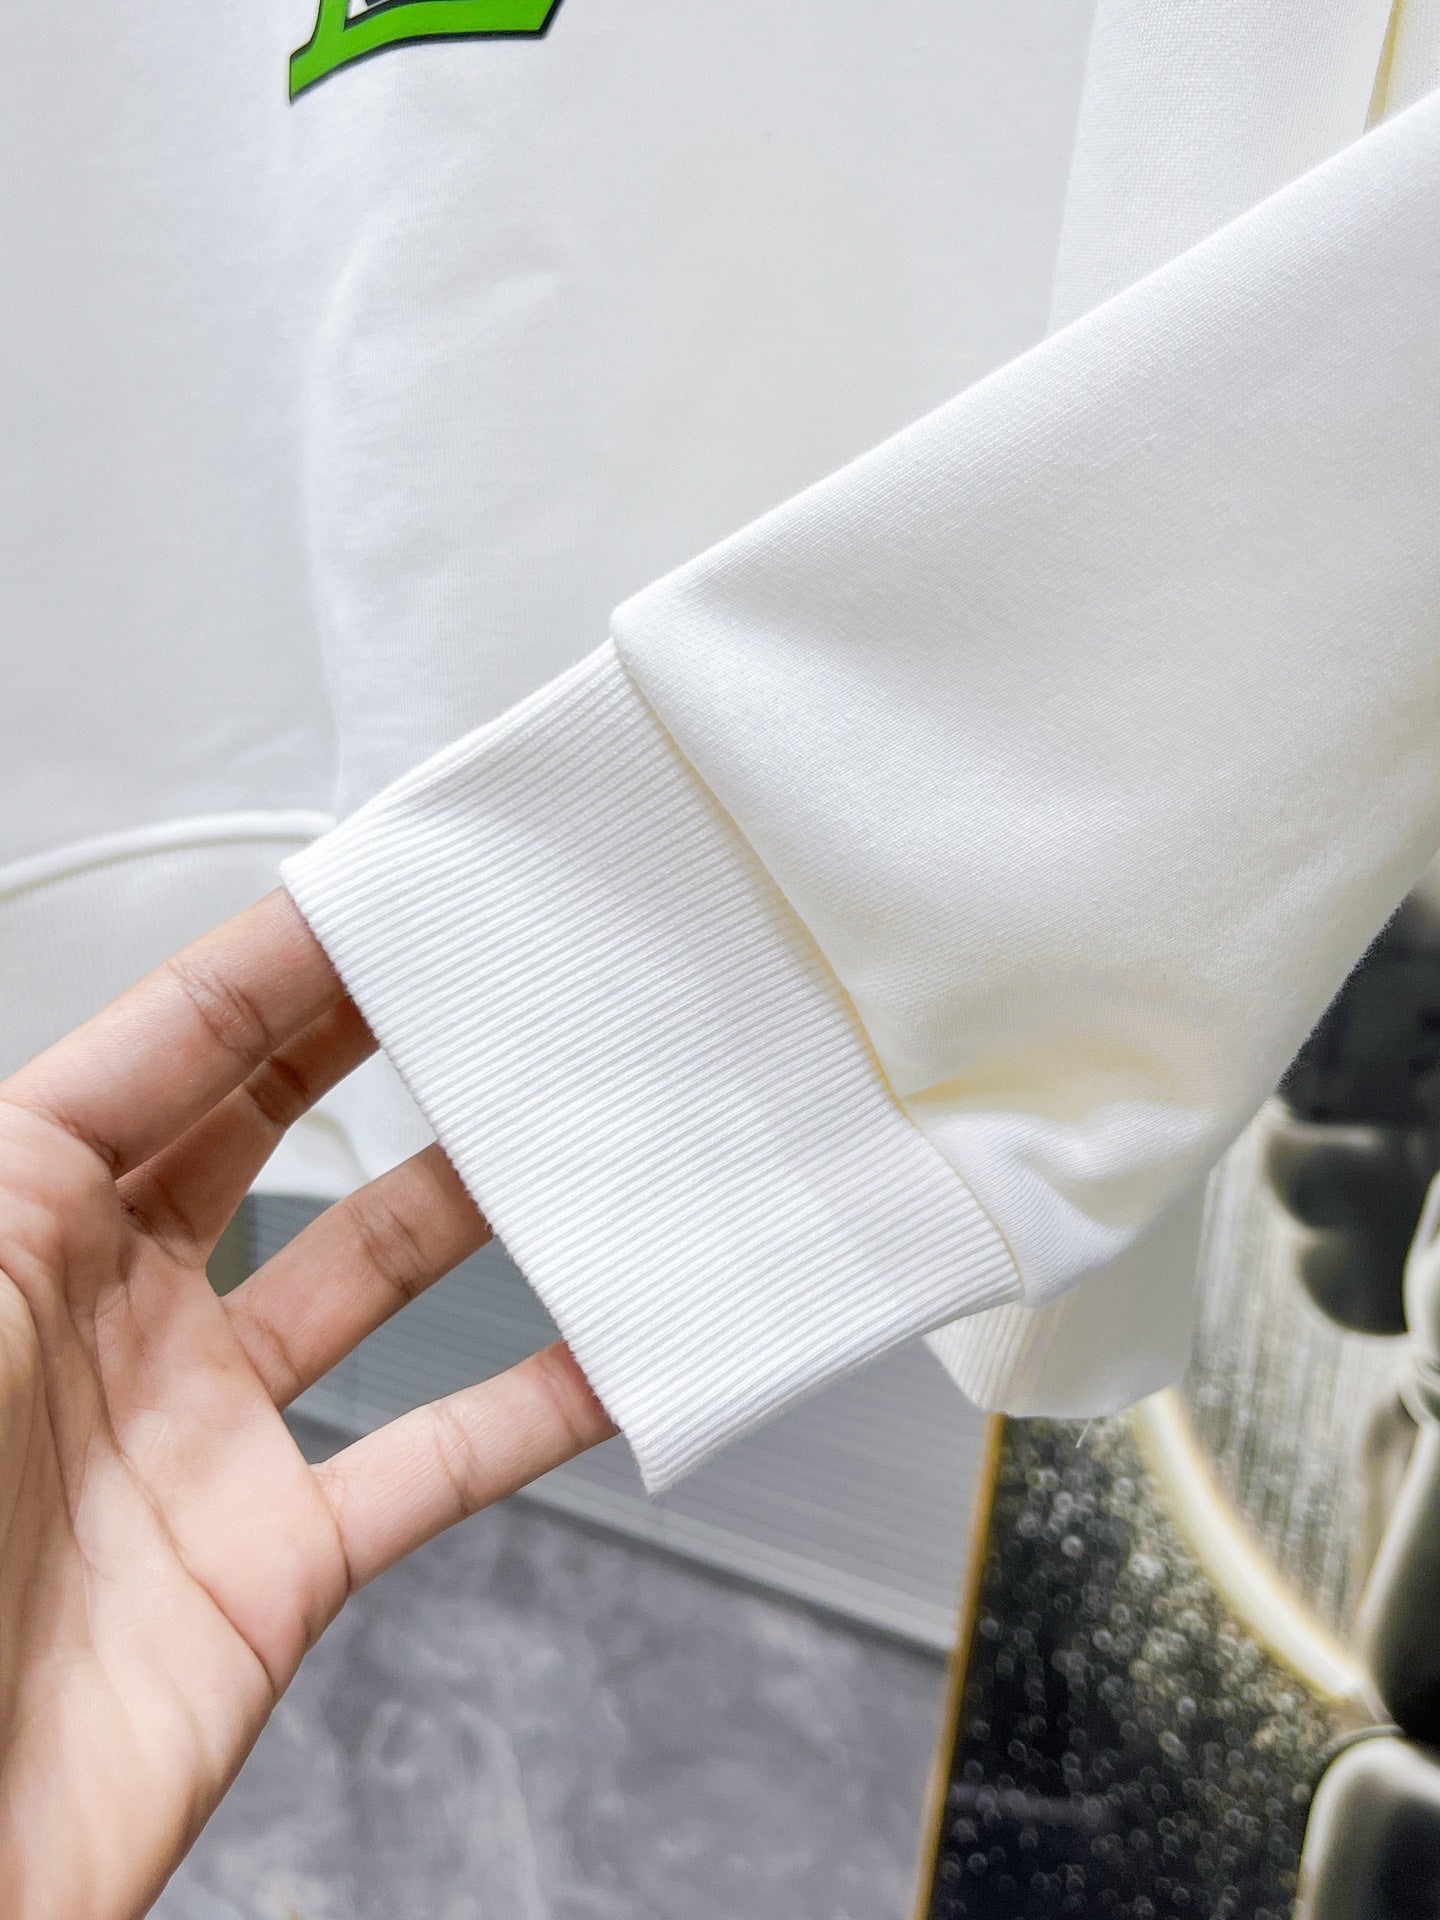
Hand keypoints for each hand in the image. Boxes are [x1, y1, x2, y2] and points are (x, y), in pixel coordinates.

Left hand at [0, 892, 614, 1918]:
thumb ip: (11, 1163)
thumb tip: (95, 1045)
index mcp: (9, 1223)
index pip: (170, 1047)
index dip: (281, 960)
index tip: (380, 889)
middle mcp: (108, 1316)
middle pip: (269, 1128)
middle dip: (376, 1038)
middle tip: (479, 963)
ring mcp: (198, 1436)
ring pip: (369, 1272)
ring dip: (475, 1197)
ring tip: (566, 1122)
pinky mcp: (273, 1560)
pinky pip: (434, 1458)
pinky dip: (540, 1408)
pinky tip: (613, 1354)